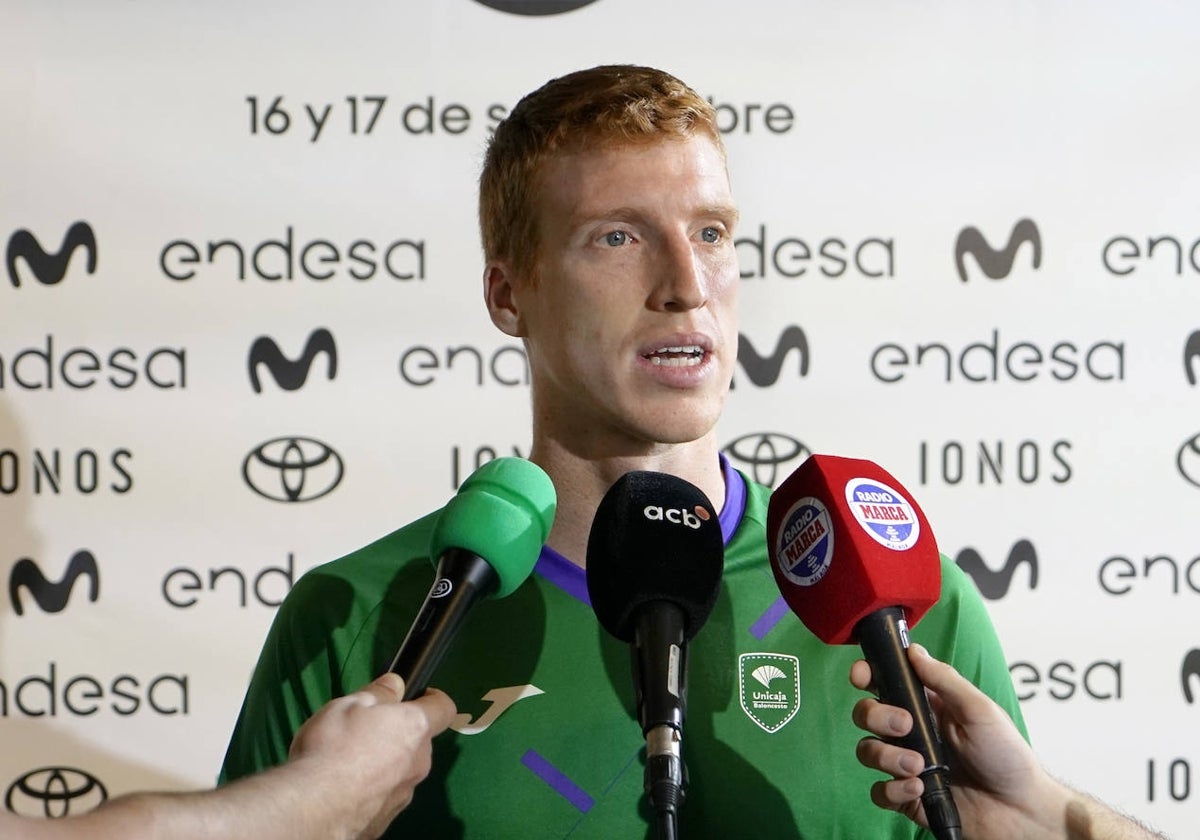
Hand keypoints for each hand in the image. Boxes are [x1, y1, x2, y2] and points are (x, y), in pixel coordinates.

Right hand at [289, 673, 456, 838]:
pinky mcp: (384, 820)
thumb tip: (397, 684)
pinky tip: (344, 789)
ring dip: (384, 764)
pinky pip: (383, 796)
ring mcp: (404, 795)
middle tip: (365, 731)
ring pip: (401, 772)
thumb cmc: (333, 745)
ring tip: (347, 764)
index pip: (444, 708)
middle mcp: (418, 763)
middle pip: (418, 743)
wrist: (314, 807)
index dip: (432, 699)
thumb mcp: (350, 704)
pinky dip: (370, 790)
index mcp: (415, 729)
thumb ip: (379, 693)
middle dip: (398, 735)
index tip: (416, 696)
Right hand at [849, 644, 1061, 839]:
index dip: (867, 676)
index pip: (886, 684)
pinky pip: (879, 791)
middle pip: (867, 714)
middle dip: (877, 716)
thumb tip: (914, 651)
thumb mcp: (980, 710)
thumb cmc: (1007, 757)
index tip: (861, 676)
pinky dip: (894, 790)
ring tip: (918, 766)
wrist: (1020, 810)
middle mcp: (912, 734)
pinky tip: (918, 789)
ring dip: (887, 756)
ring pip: (867, 751)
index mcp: (927, 707)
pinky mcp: (908, 797)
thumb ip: (945, 681)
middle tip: (905, 726)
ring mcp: (907, 765)